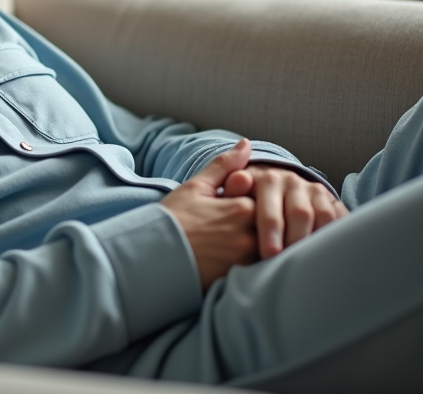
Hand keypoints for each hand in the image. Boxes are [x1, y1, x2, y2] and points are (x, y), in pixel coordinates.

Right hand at [160, 139, 257, 291]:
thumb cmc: (172, 218)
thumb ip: (225, 165)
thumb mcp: (196, 186)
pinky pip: (260, 269)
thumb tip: (246, 144)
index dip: (254, 201)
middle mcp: (249, 234)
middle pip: (272, 226)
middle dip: (261, 223)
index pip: (268, 200)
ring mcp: (246, 260)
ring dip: (260, 243)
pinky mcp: (240, 279)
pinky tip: (231, 258)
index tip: (236, 204)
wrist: (150, 256)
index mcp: (241, 208)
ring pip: (269, 248)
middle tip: (233, 226)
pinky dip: (254, 262)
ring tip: (231, 243)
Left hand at [221, 162, 348, 258]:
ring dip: (317, 240)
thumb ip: (232, 189)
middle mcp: (294, 182)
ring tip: (309, 263)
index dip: (271, 231)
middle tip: (289, 263)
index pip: (271, 207)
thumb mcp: (234, 193)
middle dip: (294, 240)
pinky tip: (330, 254)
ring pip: (323, 216)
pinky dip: (338, 236)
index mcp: (268, 179)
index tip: (268, 253)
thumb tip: (239, 180)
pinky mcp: (332, 202)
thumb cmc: (246, 199)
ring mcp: (315, 191)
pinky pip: (341, 219)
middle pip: (300, 214)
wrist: (271, 188)